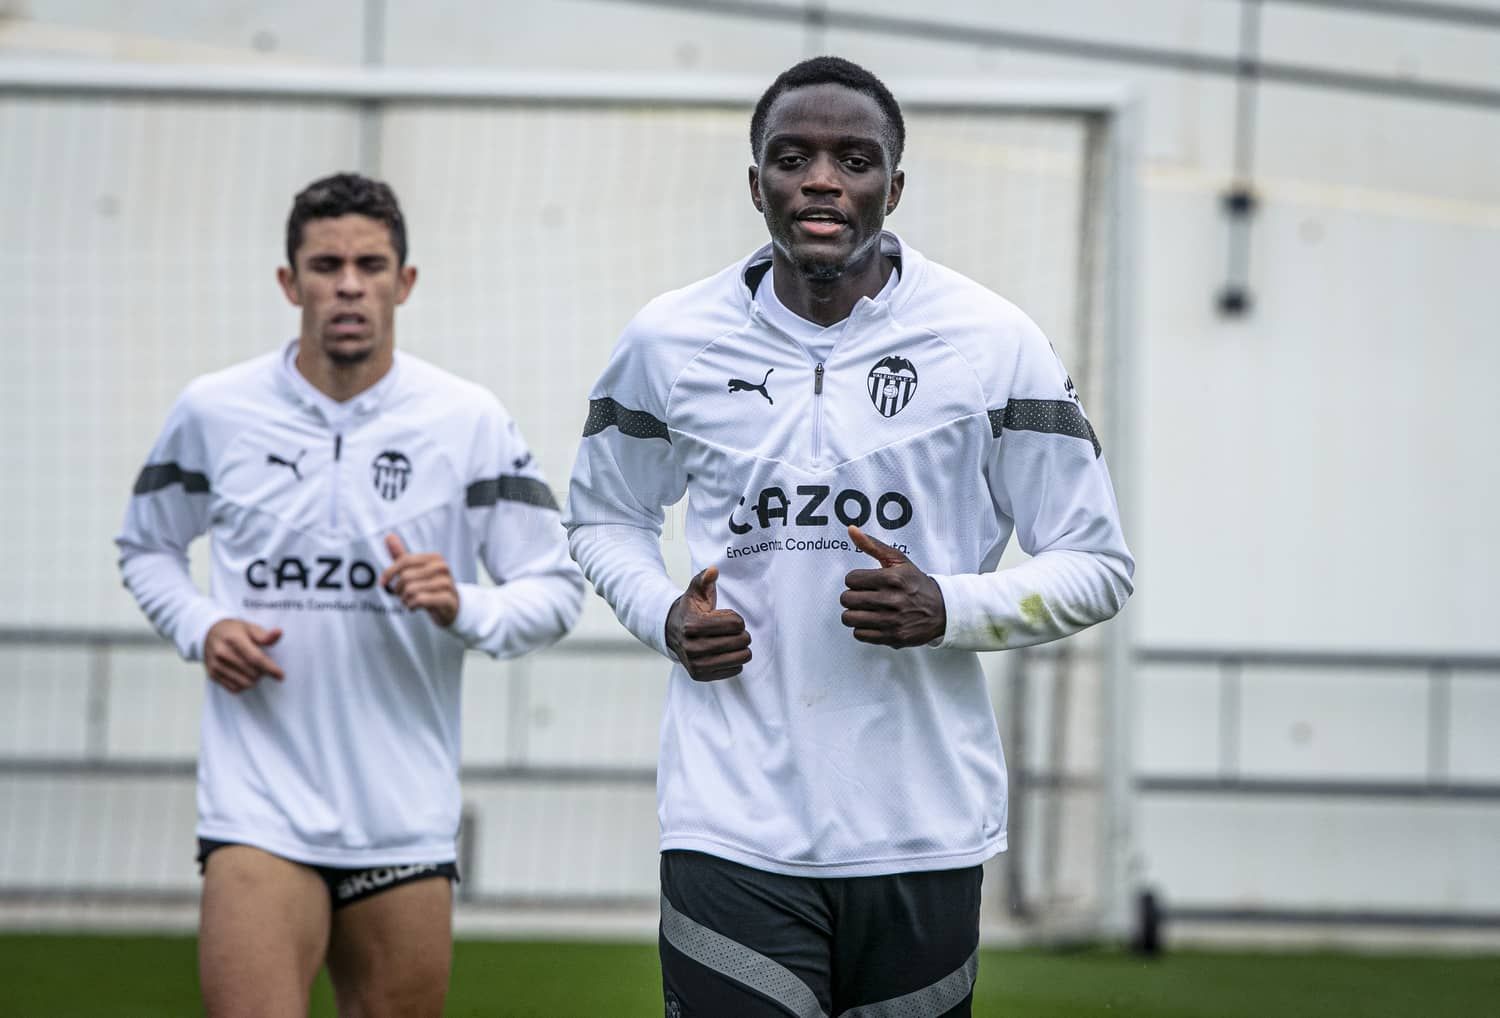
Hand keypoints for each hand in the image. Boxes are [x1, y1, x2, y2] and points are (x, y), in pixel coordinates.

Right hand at [204, 619, 283, 693]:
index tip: (281, 676)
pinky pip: (234, 688)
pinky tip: (245, 676)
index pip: (255, 658)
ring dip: (254, 680)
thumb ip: (264, 635)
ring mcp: (216, 665)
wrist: (209, 633)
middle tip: (264, 666)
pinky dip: (243, 685)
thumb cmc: (234, 631)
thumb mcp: (249, 627)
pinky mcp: (212, 675)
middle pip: (251, 672)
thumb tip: (279, 633)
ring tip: (255, 671)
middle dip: (263, 672)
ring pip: (244, 683)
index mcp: (233, 639)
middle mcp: (222, 653)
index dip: (270, 668)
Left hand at [380, 534, 459, 626]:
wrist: (450, 606)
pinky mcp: (448, 599)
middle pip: (406, 576)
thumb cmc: (429, 586)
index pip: (405, 561)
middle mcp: (442, 567)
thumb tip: (389, 535)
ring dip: (404, 599)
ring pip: (411, 589)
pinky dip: (411, 605)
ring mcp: (447, 583)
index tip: (382, 584)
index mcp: (434, 558)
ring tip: (409, 601)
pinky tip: (413, 607)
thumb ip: (401, 555)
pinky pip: (420, 600)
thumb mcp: (415, 571)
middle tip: (402, 595)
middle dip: (398, 589)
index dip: (389, 572)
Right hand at [665, 566, 751, 681]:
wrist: (671, 632)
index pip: (736, 624)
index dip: (737, 619)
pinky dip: (735, 662)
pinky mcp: (700, 676)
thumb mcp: (695, 592)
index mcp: (692, 625)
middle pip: (740, 641)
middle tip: (735, 631)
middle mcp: (692, 647)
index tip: (728, 617)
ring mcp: (696, 664)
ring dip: (742, 648)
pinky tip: (726, 653)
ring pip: (740, 658)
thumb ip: (704, 579)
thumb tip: (713, 570)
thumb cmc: (690, 610)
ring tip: (734, 642)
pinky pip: (734, 670)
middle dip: (742, 633)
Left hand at [839, 526, 945, 647]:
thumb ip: (872, 545)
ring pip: (850, 618)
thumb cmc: (916, 583)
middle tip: (863, 596)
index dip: (855, 580)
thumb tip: (851, 530)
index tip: (864, 583)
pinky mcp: (893, 637)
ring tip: (866, 610)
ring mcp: (893, 620)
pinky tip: (873, 622)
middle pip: (847, 599)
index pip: (850, 579)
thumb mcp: (898, 560)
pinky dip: (862, 629)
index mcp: (892, 578)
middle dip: (852, 597)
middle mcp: (892, 599)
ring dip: (854, 614)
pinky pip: (860, 635)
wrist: (942, 610)